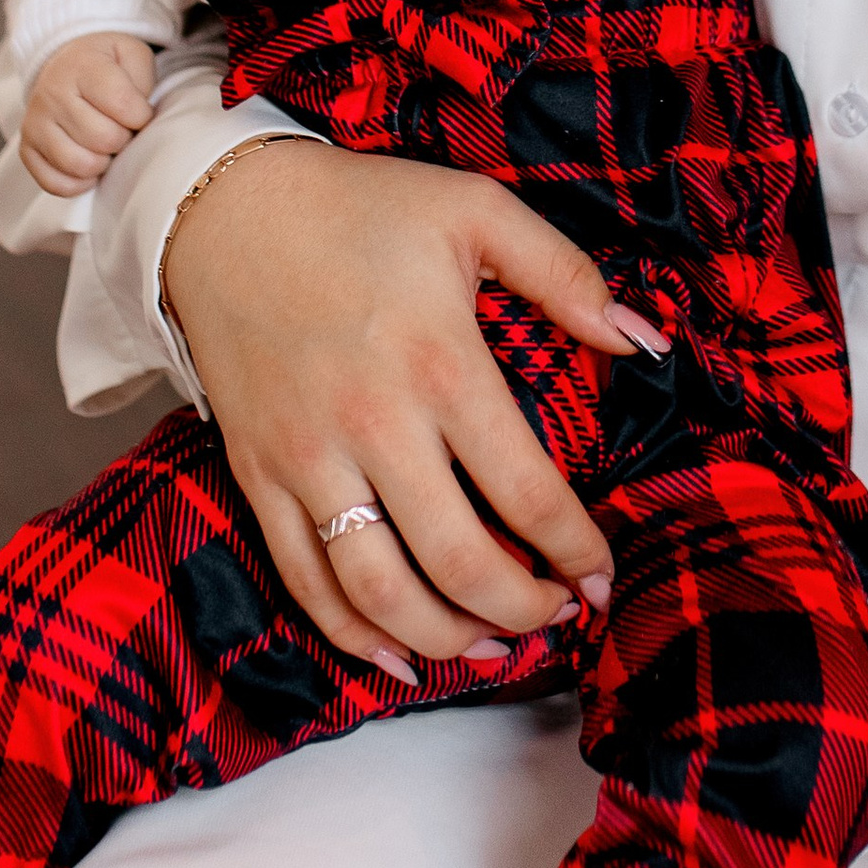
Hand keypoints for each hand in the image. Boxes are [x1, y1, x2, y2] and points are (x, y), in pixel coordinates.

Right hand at [20, 34, 158, 194]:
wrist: (65, 66)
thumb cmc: (106, 65)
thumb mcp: (132, 55)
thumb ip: (143, 82)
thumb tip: (138, 124)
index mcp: (82, 66)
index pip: (122, 104)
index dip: (142, 116)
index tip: (139, 112)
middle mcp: (52, 94)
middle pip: (104, 139)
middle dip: (124, 139)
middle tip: (121, 127)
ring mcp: (34, 124)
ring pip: (81, 165)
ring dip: (103, 162)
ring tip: (104, 144)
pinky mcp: (26, 149)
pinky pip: (56, 184)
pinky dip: (79, 182)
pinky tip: (89, 162)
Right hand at [163, 143, 645, 676]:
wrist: (224, 212)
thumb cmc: (362, 210)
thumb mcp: (475, 211)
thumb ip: (565, 275)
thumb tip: (643, 342)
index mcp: (440, 364)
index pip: (527, 492)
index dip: (575, 551)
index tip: (600, 575)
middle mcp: (374, 425)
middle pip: (460, 562)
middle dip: (523, 608)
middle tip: (556, 613)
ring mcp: (308, 460)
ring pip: (380, 591)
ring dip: (447, 638)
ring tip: (495, 643)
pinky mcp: (259, 477)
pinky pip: (305, 581)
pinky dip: (352, 636)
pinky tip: (399, 657)